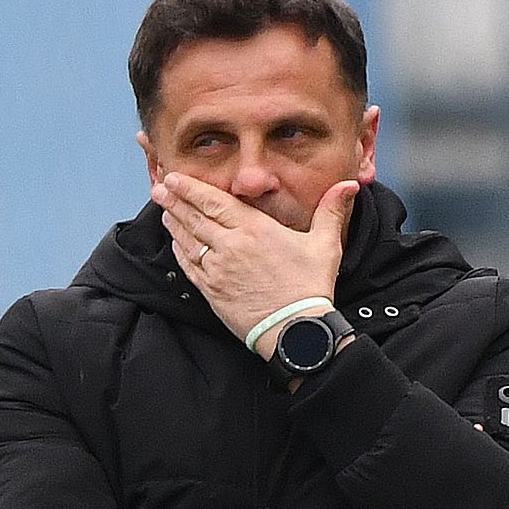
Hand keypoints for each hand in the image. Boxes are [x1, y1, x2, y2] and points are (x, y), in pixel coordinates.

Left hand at [154, 166, 352, 344]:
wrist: (295, 331)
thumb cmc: (310, 288)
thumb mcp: (325, 245)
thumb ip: (331, 211)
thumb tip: (350, 185)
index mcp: (254, 229)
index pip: (213, 201)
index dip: (190, 188)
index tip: (175, 178)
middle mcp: (230, 246)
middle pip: (194, 217)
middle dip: (174, 200)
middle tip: (159, 187)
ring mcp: (217, 270)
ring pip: (187, 240)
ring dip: (173, 223)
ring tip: (164, 210)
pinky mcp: (212, 291)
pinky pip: (189, 266)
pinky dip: (179, 251)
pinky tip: (175, 243)